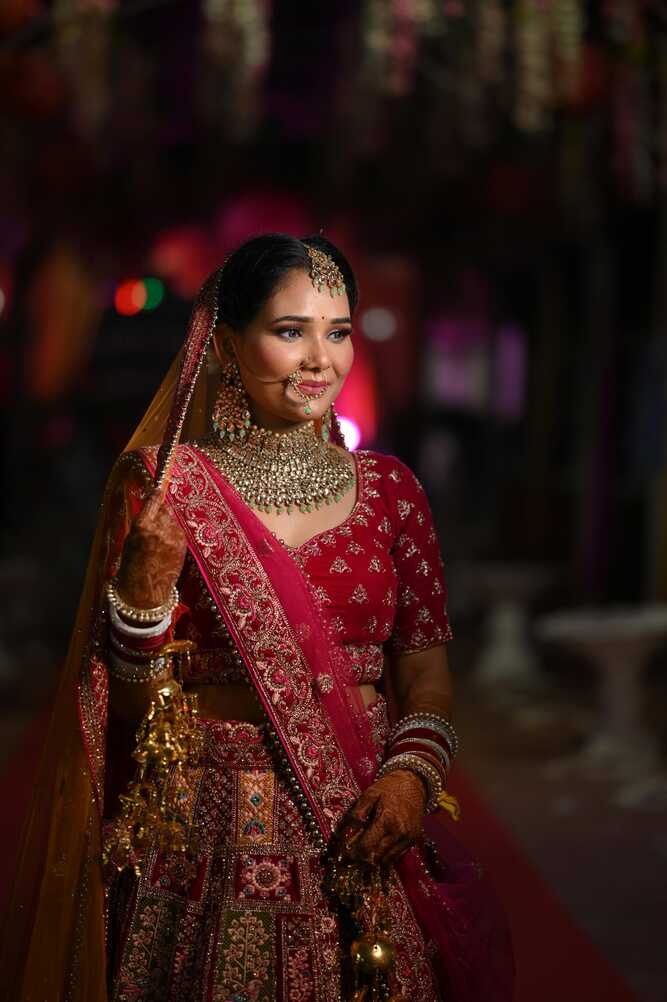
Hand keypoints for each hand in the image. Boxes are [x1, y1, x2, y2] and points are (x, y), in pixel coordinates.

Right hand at [115, 489, 186, 609]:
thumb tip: (151, 506)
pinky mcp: (183, 544)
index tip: (157, 488)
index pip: (153, 501)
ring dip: (167, 524)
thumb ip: (142, 522)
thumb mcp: (130, 540)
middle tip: (154, 523)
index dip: (155, 494)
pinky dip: (172, 534)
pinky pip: (178, 531)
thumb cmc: (132, 565)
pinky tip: (165, 546)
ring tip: (158, 540)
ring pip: (172, 520)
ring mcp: (174, 537)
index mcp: (143, 526)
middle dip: (160, 512)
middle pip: (165, 509)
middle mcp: (160, 529)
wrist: (146, 590)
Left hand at [343, 769, 426, 864]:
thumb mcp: (369, 794)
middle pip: (376, 858)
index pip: (366, 847)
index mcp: (385, 820)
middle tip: (350, 862)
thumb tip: (343, 833)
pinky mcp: (412, 841)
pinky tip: (377, 856)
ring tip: (362, 861)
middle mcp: (398, 833)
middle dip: (361, 862)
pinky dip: (385, 860)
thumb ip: (356, 814)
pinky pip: (396, 857)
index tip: (343, 858)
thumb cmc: (388, 788)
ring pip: (386, 862)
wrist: (414, 783)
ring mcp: (407, 839)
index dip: (353, 855)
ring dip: (373, 864)